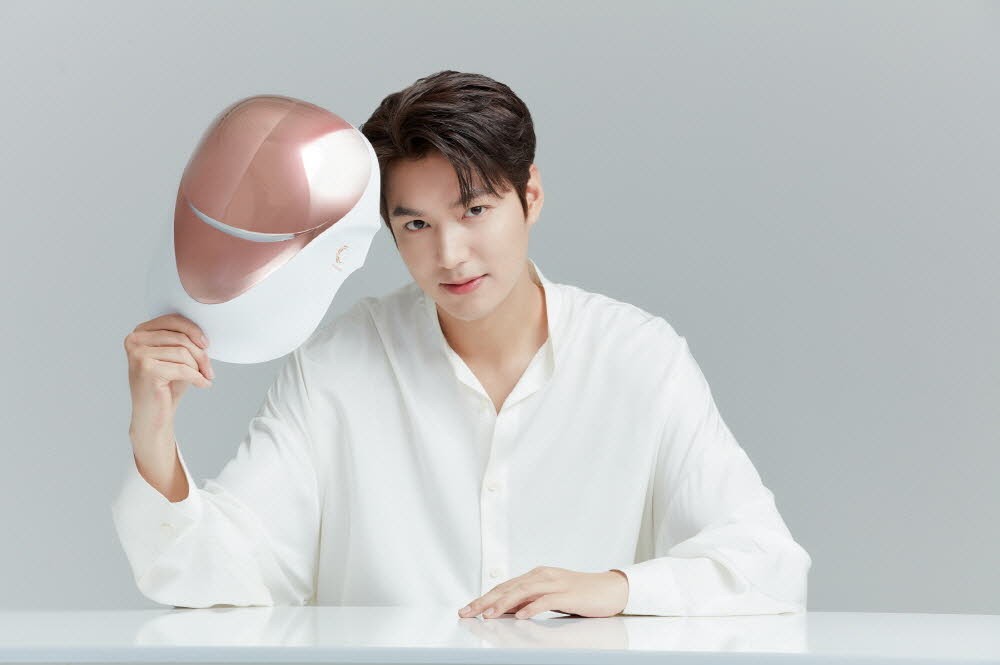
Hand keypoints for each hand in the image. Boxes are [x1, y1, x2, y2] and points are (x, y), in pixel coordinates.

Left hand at [458, 566, 628, 619]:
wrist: (610, 589)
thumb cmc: (580, 594)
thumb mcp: (550, 596)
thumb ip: (529, 600)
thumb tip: (505, 611)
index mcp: (536, 576)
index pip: (504, 587)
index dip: (484, 597)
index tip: (467, 609)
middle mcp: (542, 576)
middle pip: (508, 587)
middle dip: (486, 600)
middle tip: (468, 612)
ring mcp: (555, 583)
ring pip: (523, 591)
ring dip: (503, 604)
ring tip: (488, 614)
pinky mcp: (568, 594)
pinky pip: (546, 600)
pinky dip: (531, 607)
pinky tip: (520, 615)